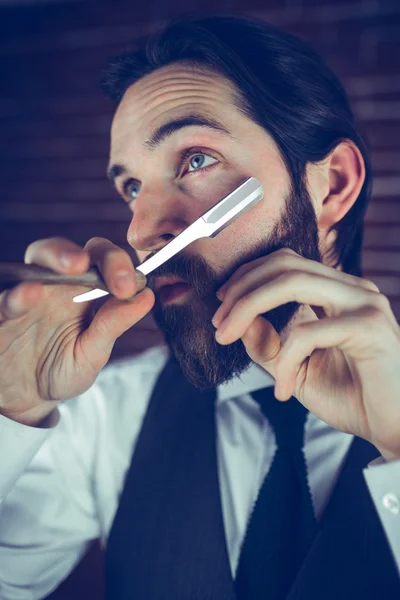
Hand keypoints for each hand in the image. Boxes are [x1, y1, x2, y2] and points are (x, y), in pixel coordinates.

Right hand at [0, 236, 153, 425]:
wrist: (28, 398)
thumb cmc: (63, 369)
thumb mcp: (92, 353)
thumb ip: (114, 324)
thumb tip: (147, 296)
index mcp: (82, 291)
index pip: (99, 259)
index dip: (115, 263)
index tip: (127, 285)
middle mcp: (52, 285)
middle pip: (61, 251)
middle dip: (75, 252)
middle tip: (86, 265)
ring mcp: (23, 295)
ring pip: (32, 262)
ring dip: (50, 259)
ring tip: (67, 269)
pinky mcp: (0, 314)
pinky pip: (2, 298)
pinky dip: (13, 295)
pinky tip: (26, 296)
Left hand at [212, 248, 399, 461]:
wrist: (395, 429)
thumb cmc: (351, 397)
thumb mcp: (294, 367)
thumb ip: (266, 342)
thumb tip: (234, 318)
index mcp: (336, 292)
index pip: (284, 262)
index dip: (245, 278)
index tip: (220, 308)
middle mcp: (351, 289)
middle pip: (284, 264)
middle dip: (241, 290)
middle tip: (218, 324)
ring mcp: (364, 303)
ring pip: (293, 282)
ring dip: (249, 307)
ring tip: (228, 337)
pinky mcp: (370, 328)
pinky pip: (309, 332)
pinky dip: (284, 360)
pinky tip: (282, 390)